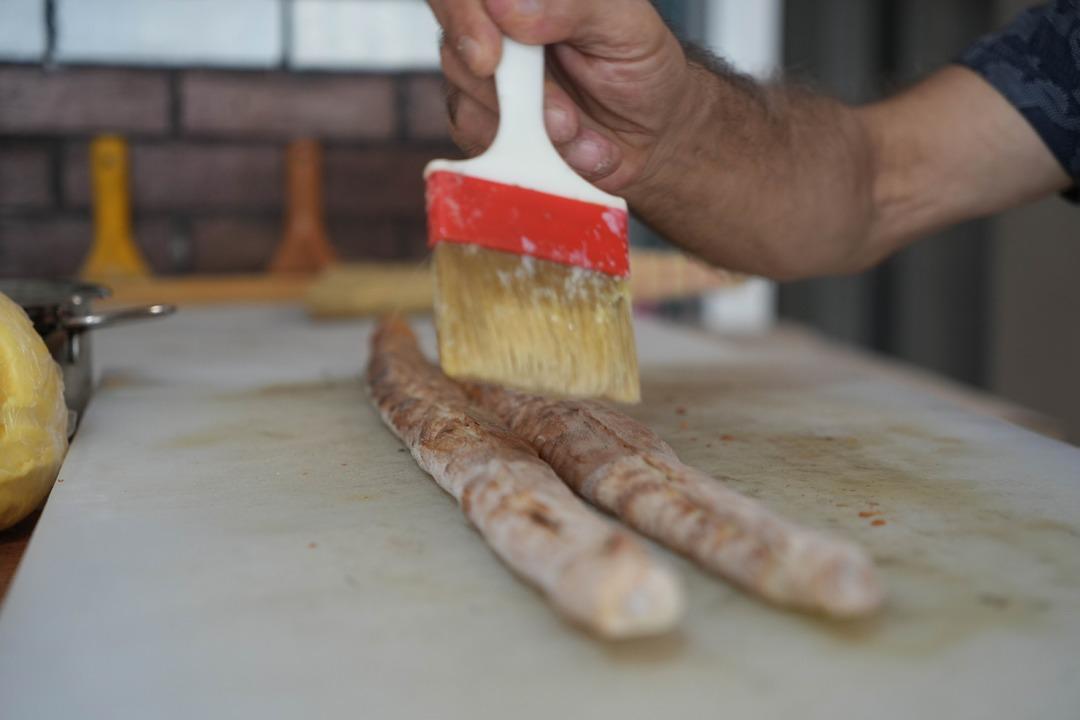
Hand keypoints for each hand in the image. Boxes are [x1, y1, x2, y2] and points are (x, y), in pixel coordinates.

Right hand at [427, 0, 695, 193]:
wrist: (648, 134)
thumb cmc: (637, 68)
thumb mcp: (625, 26)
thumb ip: (572, 7)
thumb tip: (506, 5)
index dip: (463, 18)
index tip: (488, 60)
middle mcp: (492, 27)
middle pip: (455, 49)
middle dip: (508, 95)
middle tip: (564, 123)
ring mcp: (481, 78)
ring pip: (467, 100)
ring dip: (533, 131)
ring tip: (582, 134)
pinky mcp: (480, 123)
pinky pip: (480, 141)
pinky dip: (530, 154)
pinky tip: (570, 150)